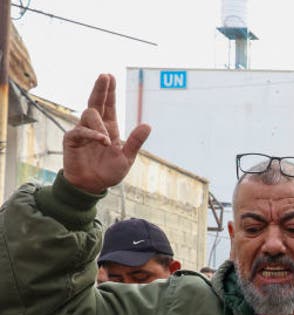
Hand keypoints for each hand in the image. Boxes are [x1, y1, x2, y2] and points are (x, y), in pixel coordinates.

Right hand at [62, 74, 150, 193]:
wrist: (93, 186)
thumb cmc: (109, 172)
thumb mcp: (127, 158)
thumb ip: (135, 142)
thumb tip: (148, 125)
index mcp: (109, 128)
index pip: (109, 106)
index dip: (109, 92)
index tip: (109, 76)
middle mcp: (95, 127)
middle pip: (96, 102)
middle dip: (101, 89)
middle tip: (105, 75)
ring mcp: (82, 131)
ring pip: (89, 115)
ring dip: (100, 125)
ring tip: (107, 141)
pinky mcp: (72, 139)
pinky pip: (80, 131)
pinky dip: (92, 134)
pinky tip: (102, 141)